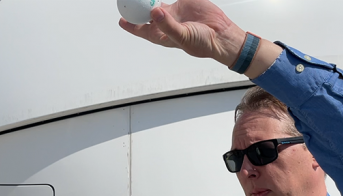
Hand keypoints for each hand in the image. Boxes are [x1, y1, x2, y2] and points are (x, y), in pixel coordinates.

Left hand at [119, 0, 281, 77]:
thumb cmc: (202, 44)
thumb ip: (168, 25)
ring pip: (156, 4)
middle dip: (136, 9)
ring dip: (148, 0)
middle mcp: (165, 23)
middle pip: (145, 14)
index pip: (142, 30)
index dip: (131, 25)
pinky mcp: (184, 3)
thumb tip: (154, 13)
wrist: (222, 34)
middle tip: (127, 1)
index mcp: (162, 35)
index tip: (121, 20)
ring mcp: (174, 12)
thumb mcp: (183, 36)